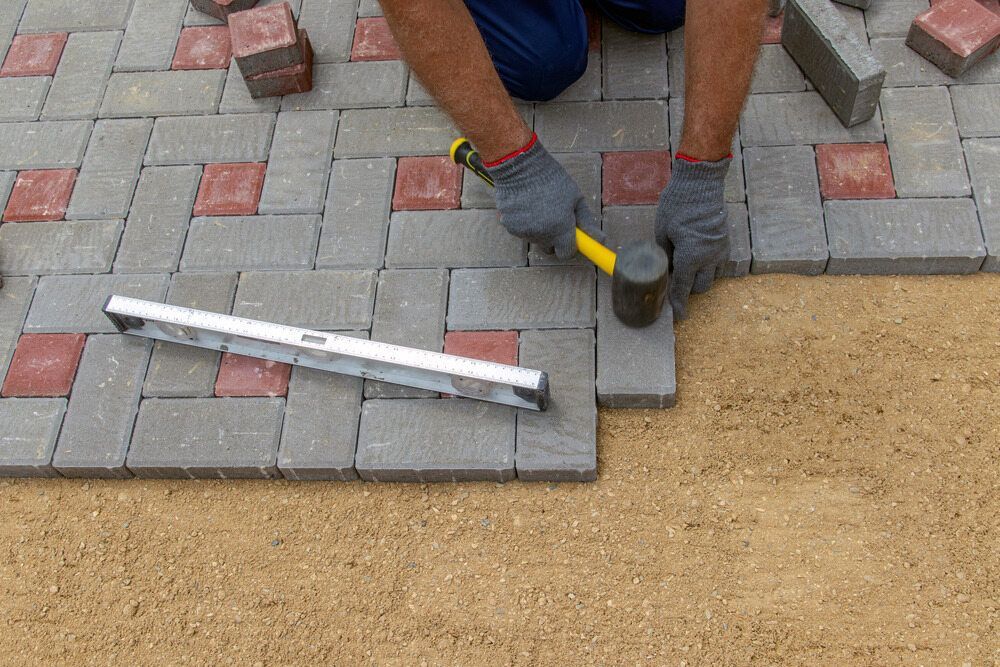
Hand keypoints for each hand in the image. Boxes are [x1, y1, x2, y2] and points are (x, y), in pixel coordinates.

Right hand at [485, 134, 603, 258]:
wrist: (520, 165)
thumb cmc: (552, 178)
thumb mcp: (575, 198)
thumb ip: (587, 222)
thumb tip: (601, 240)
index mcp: (560, 229)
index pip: (566, 254)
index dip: (570, 246)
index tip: (570, 236)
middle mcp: (541, 235)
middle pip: (549, 248)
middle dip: (554, 238)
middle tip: (554, 217)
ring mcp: (523, 231)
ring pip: (534, 238)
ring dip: (538, 228)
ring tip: (538, 204)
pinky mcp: (508, 225)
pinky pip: (520, 230)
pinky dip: (523, 222)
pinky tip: (525, 204)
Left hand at [655, 155, 730, 319]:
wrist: (701, 182)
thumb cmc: (677, 205)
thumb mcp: (662, 231)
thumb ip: (664, 255)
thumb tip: (664, 269)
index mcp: (691, 257)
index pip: (684, 288)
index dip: (679, 304)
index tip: (678, 315)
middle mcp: (710, 257)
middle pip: (700, 287)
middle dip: (688, 288)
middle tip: (673, 280)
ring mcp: (721, 250)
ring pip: (711, 276)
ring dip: (699, 277)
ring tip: (684, 265)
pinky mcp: (725, 241)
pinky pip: (718, 263)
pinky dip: (707, 265)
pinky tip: (695, 256)